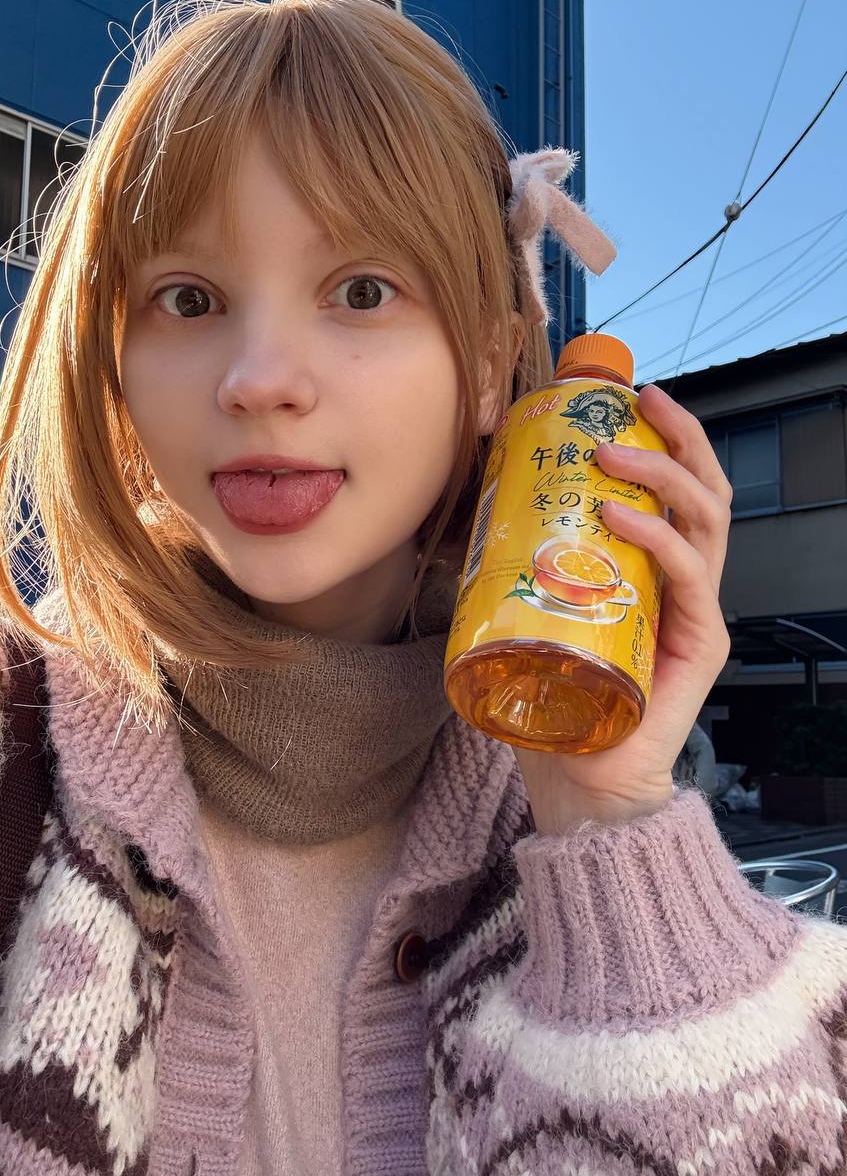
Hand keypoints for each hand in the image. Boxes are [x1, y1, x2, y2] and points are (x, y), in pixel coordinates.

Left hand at [512, 383, 732, 834]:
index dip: (662, 438)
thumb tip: (468, 519)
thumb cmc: (557, 697)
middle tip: (637, 403)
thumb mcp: (535, 616)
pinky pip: (686, 576)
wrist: (578, 777)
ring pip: (706, 520)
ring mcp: (695, 611)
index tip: (627, 398)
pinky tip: (621, 517)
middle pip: (703, 491)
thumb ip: (519, 571)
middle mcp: (683, 583)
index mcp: (653, 571)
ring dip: (662, 474)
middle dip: (676, 436)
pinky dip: (658, 537)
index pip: (674, 491)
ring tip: (614, 453)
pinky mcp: (697, 643)